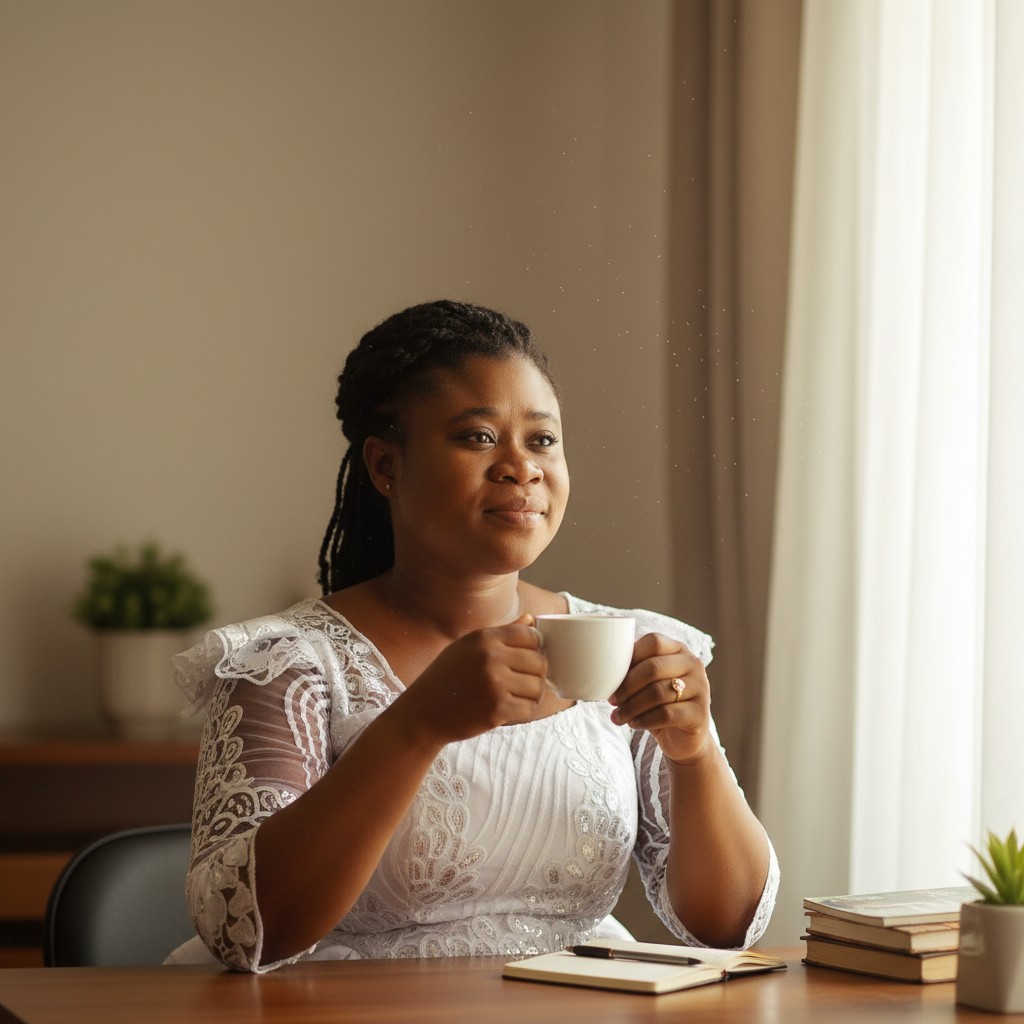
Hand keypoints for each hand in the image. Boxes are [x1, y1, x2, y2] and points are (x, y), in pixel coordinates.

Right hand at [395, 614, 546, 746]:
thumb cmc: (446, 677)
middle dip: (535, 672)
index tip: (528, 657)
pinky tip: (509, 707)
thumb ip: (503, 633)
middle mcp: (491, 658)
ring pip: (538, 686)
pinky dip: (523, 709)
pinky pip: (529, 707)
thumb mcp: (468, 646)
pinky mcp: (497, 710)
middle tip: (522, 679)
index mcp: (484, 638)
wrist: (423, 712)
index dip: (535, 647)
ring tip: (514, 694)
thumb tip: (531, 619)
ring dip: (531, 693)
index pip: (531, 635)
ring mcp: (494, 684)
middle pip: (539, 661)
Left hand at [609, 632, 712, 765]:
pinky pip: (666, 714)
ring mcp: (700, 688)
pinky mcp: (700, 714)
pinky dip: (644, 720)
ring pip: (658, 692)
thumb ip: (633, 669)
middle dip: (627, 685)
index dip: (630, 657)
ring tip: (617, 717)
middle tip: (612, 700)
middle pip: (654, 667)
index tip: (612, 676)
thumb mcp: (647, 683)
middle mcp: (693, 664)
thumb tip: (602, 667)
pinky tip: (633, 724)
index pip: (653, 641)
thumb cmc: (659, 704)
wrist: (684, 739)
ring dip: (631, 706)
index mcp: (679, 649)